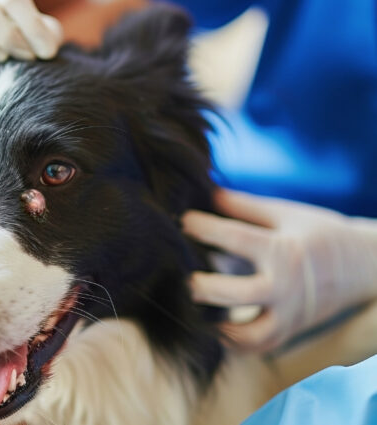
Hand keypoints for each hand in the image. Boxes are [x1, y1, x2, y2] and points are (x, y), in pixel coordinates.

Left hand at [182, 189, 376, 351]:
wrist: (365, 267)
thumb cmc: (319, 234)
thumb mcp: (286, 213)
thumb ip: (243, 206)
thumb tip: (203, 191)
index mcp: (284, 250)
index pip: (234, 238)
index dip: (201, 227)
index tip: (180, 220)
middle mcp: (286, 287)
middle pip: (238, 294)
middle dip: (204, 287)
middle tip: (182, 275)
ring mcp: (289, 315)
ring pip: (248, 335)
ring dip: (216, 325)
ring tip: (195, 308)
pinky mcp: (289, 332)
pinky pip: (256, 348)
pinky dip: (232, 342)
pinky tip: (211, 324)